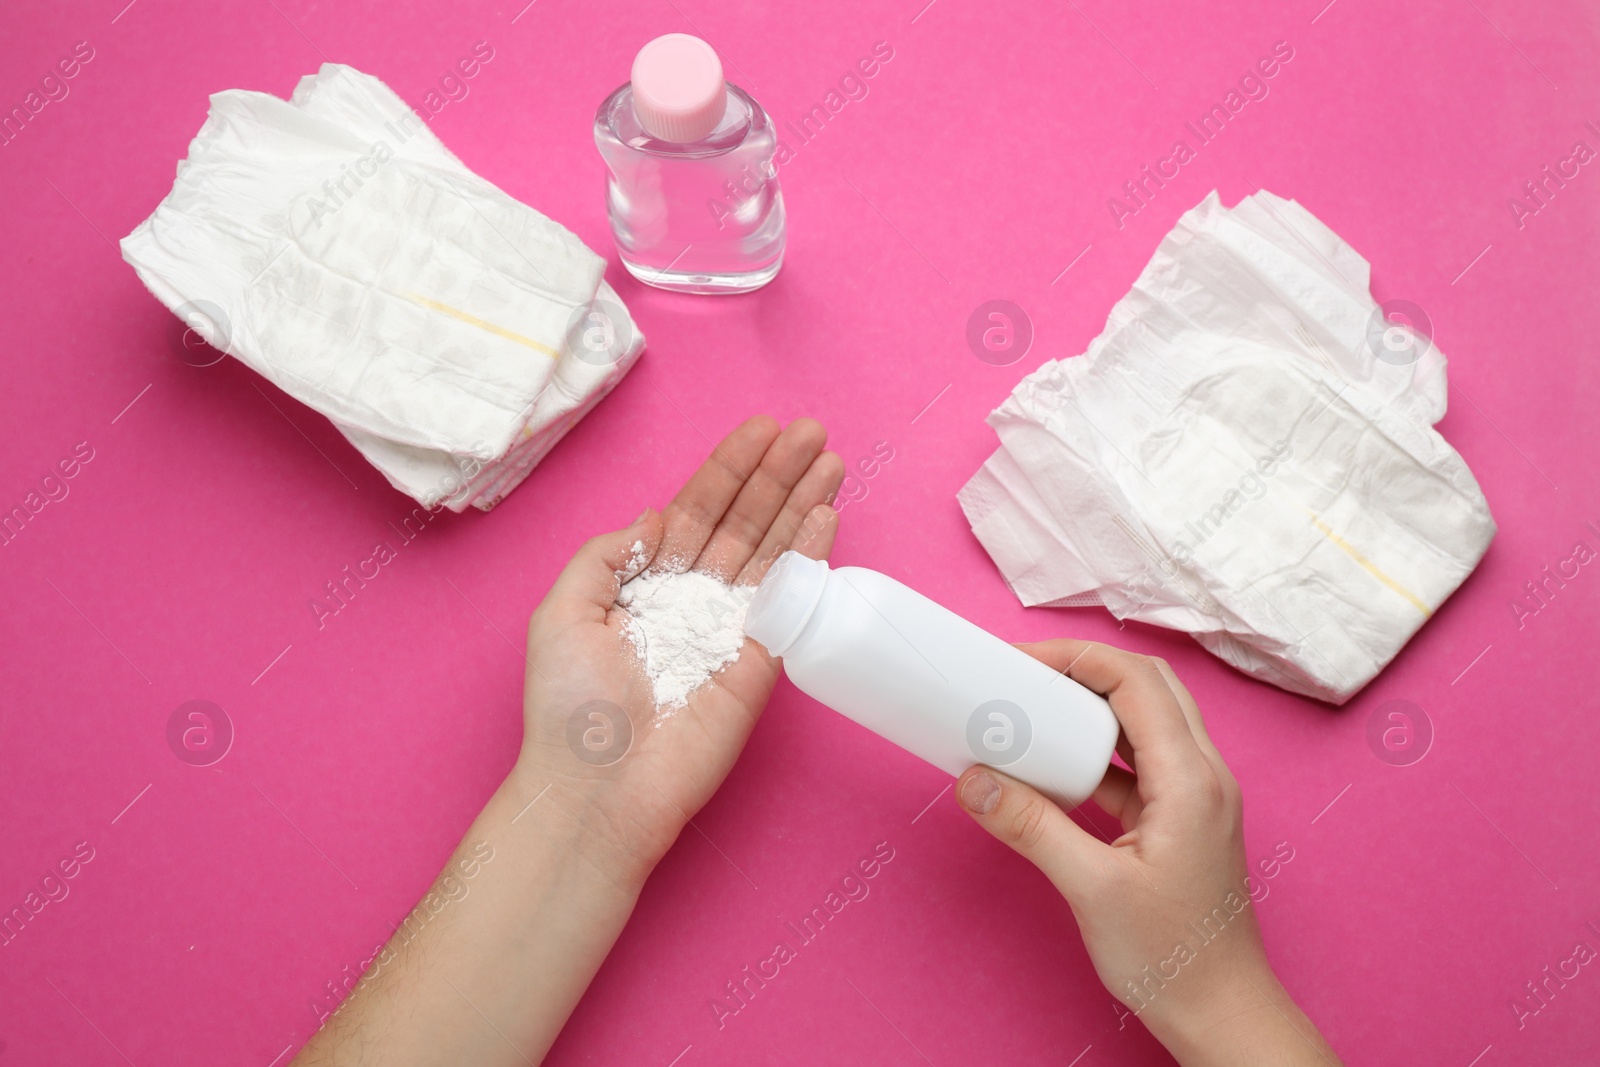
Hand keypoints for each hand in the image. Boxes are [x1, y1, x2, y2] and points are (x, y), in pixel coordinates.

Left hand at [515, 416, 842, 884]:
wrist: (597, 788)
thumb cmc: (569, 708)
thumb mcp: (562, 612)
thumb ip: (605, 556)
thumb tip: (654, 519)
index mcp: (647, 584)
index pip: (696, 511)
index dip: (729, 470)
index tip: (761, 429)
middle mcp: (694, 600)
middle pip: (745, 521)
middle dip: (779, 474)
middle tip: (813, 430)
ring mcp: (732, 629)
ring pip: (774, 551)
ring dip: (804, 503)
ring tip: (831, 459)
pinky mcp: (761, 663)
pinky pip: (791, 599)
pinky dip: (811, 556)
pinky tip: (827, 516)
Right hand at [955, 641, 1339, 1065]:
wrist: (1219, 1012)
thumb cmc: (1172, 959)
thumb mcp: (1091, 889)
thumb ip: (1031, 827)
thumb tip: (974, 781)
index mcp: (1191, 781)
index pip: (1136, 681)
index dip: (1077, 658)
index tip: (1021, 663)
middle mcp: (1204, 776)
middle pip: (1149, 686)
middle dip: (1086, 668)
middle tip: (1027, 676)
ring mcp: (1198, 796)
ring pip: (1148, 720)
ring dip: (1094, 707)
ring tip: (1036, 712)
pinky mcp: (1183, 819)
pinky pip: (1141, 762)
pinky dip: (1099, 751)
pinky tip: (1057, 767)